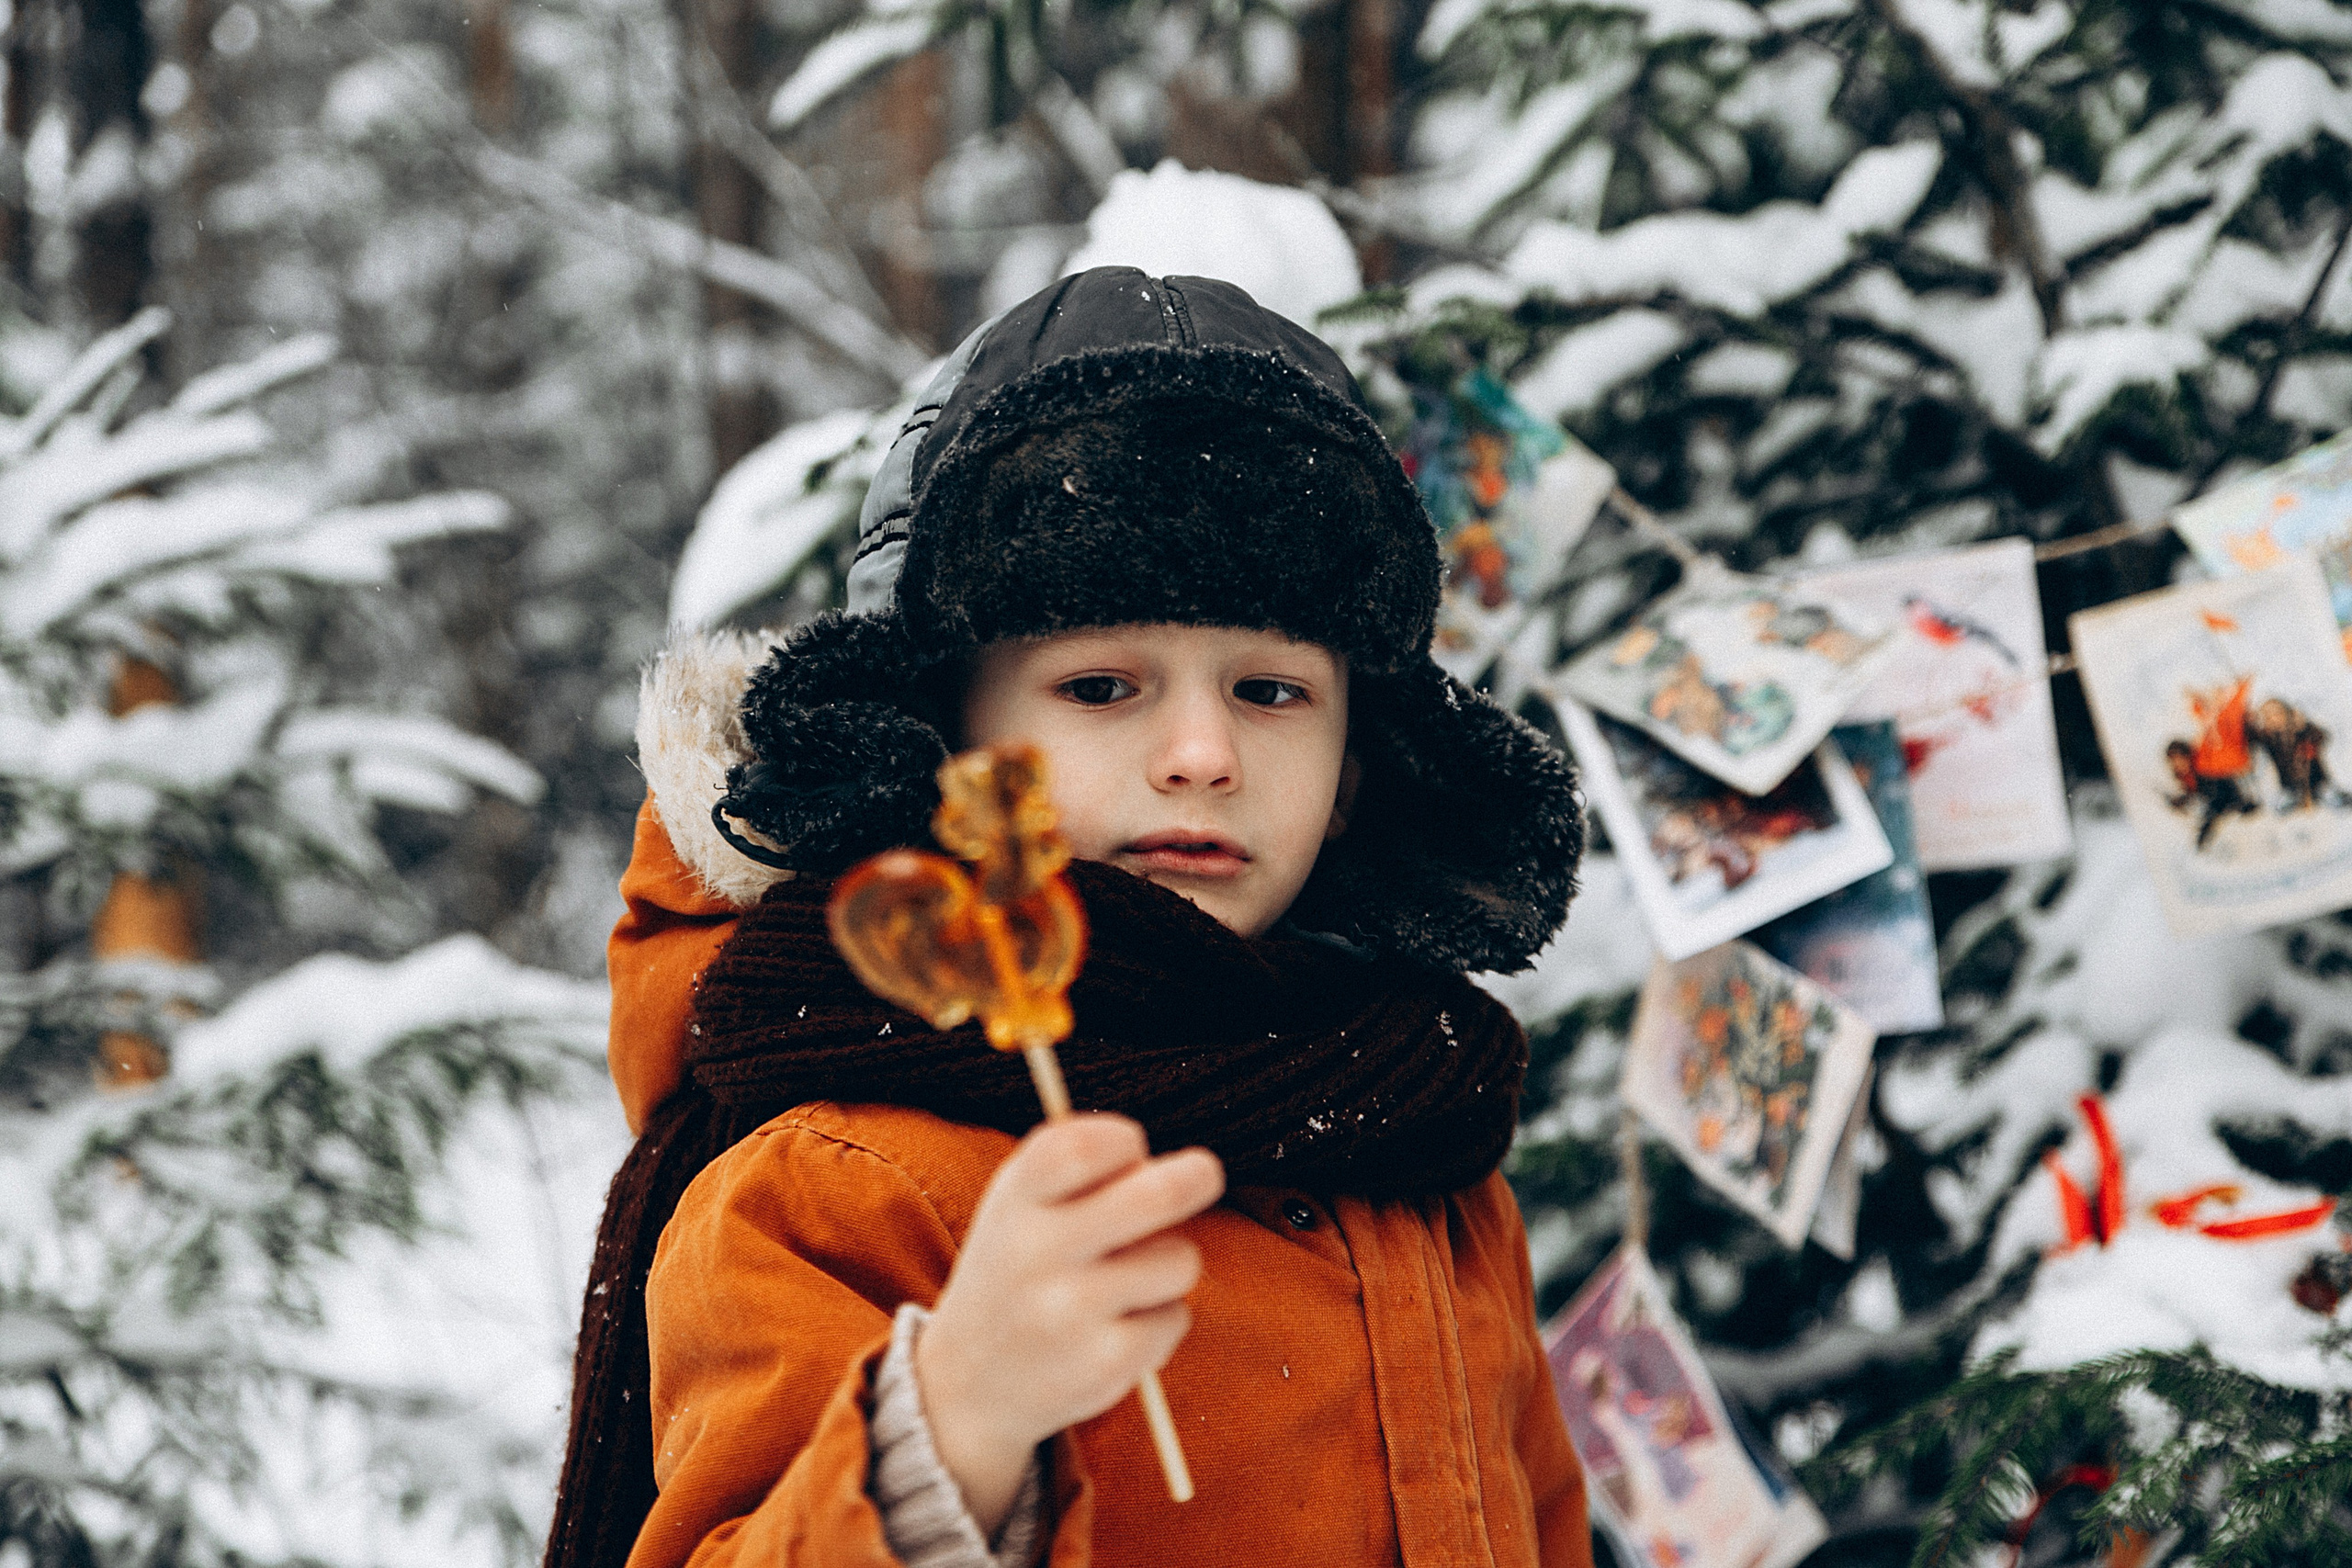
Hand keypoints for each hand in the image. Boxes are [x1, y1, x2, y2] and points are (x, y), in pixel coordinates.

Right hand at [915, 1115, 1222, 1535]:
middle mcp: (1037, 1251)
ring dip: (1171, 1262)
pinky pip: (1175, 1318)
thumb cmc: (1017, 1269)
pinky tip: (1117, 1330)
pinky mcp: (1102, 1364)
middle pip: (1155, 1196)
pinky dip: (1161, 1319)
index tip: (1131, 1152)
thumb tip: (1180, 1169)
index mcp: (1016, 1199)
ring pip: (1179, 1260)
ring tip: (1129, 1279)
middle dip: (1196, 1177)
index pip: (1086, 1146)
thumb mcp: (1020, 1204)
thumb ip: (1083, 1170)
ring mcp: (1070, 1311)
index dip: (1124, 1141)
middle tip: (1203, 1175)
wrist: (967, 1383)